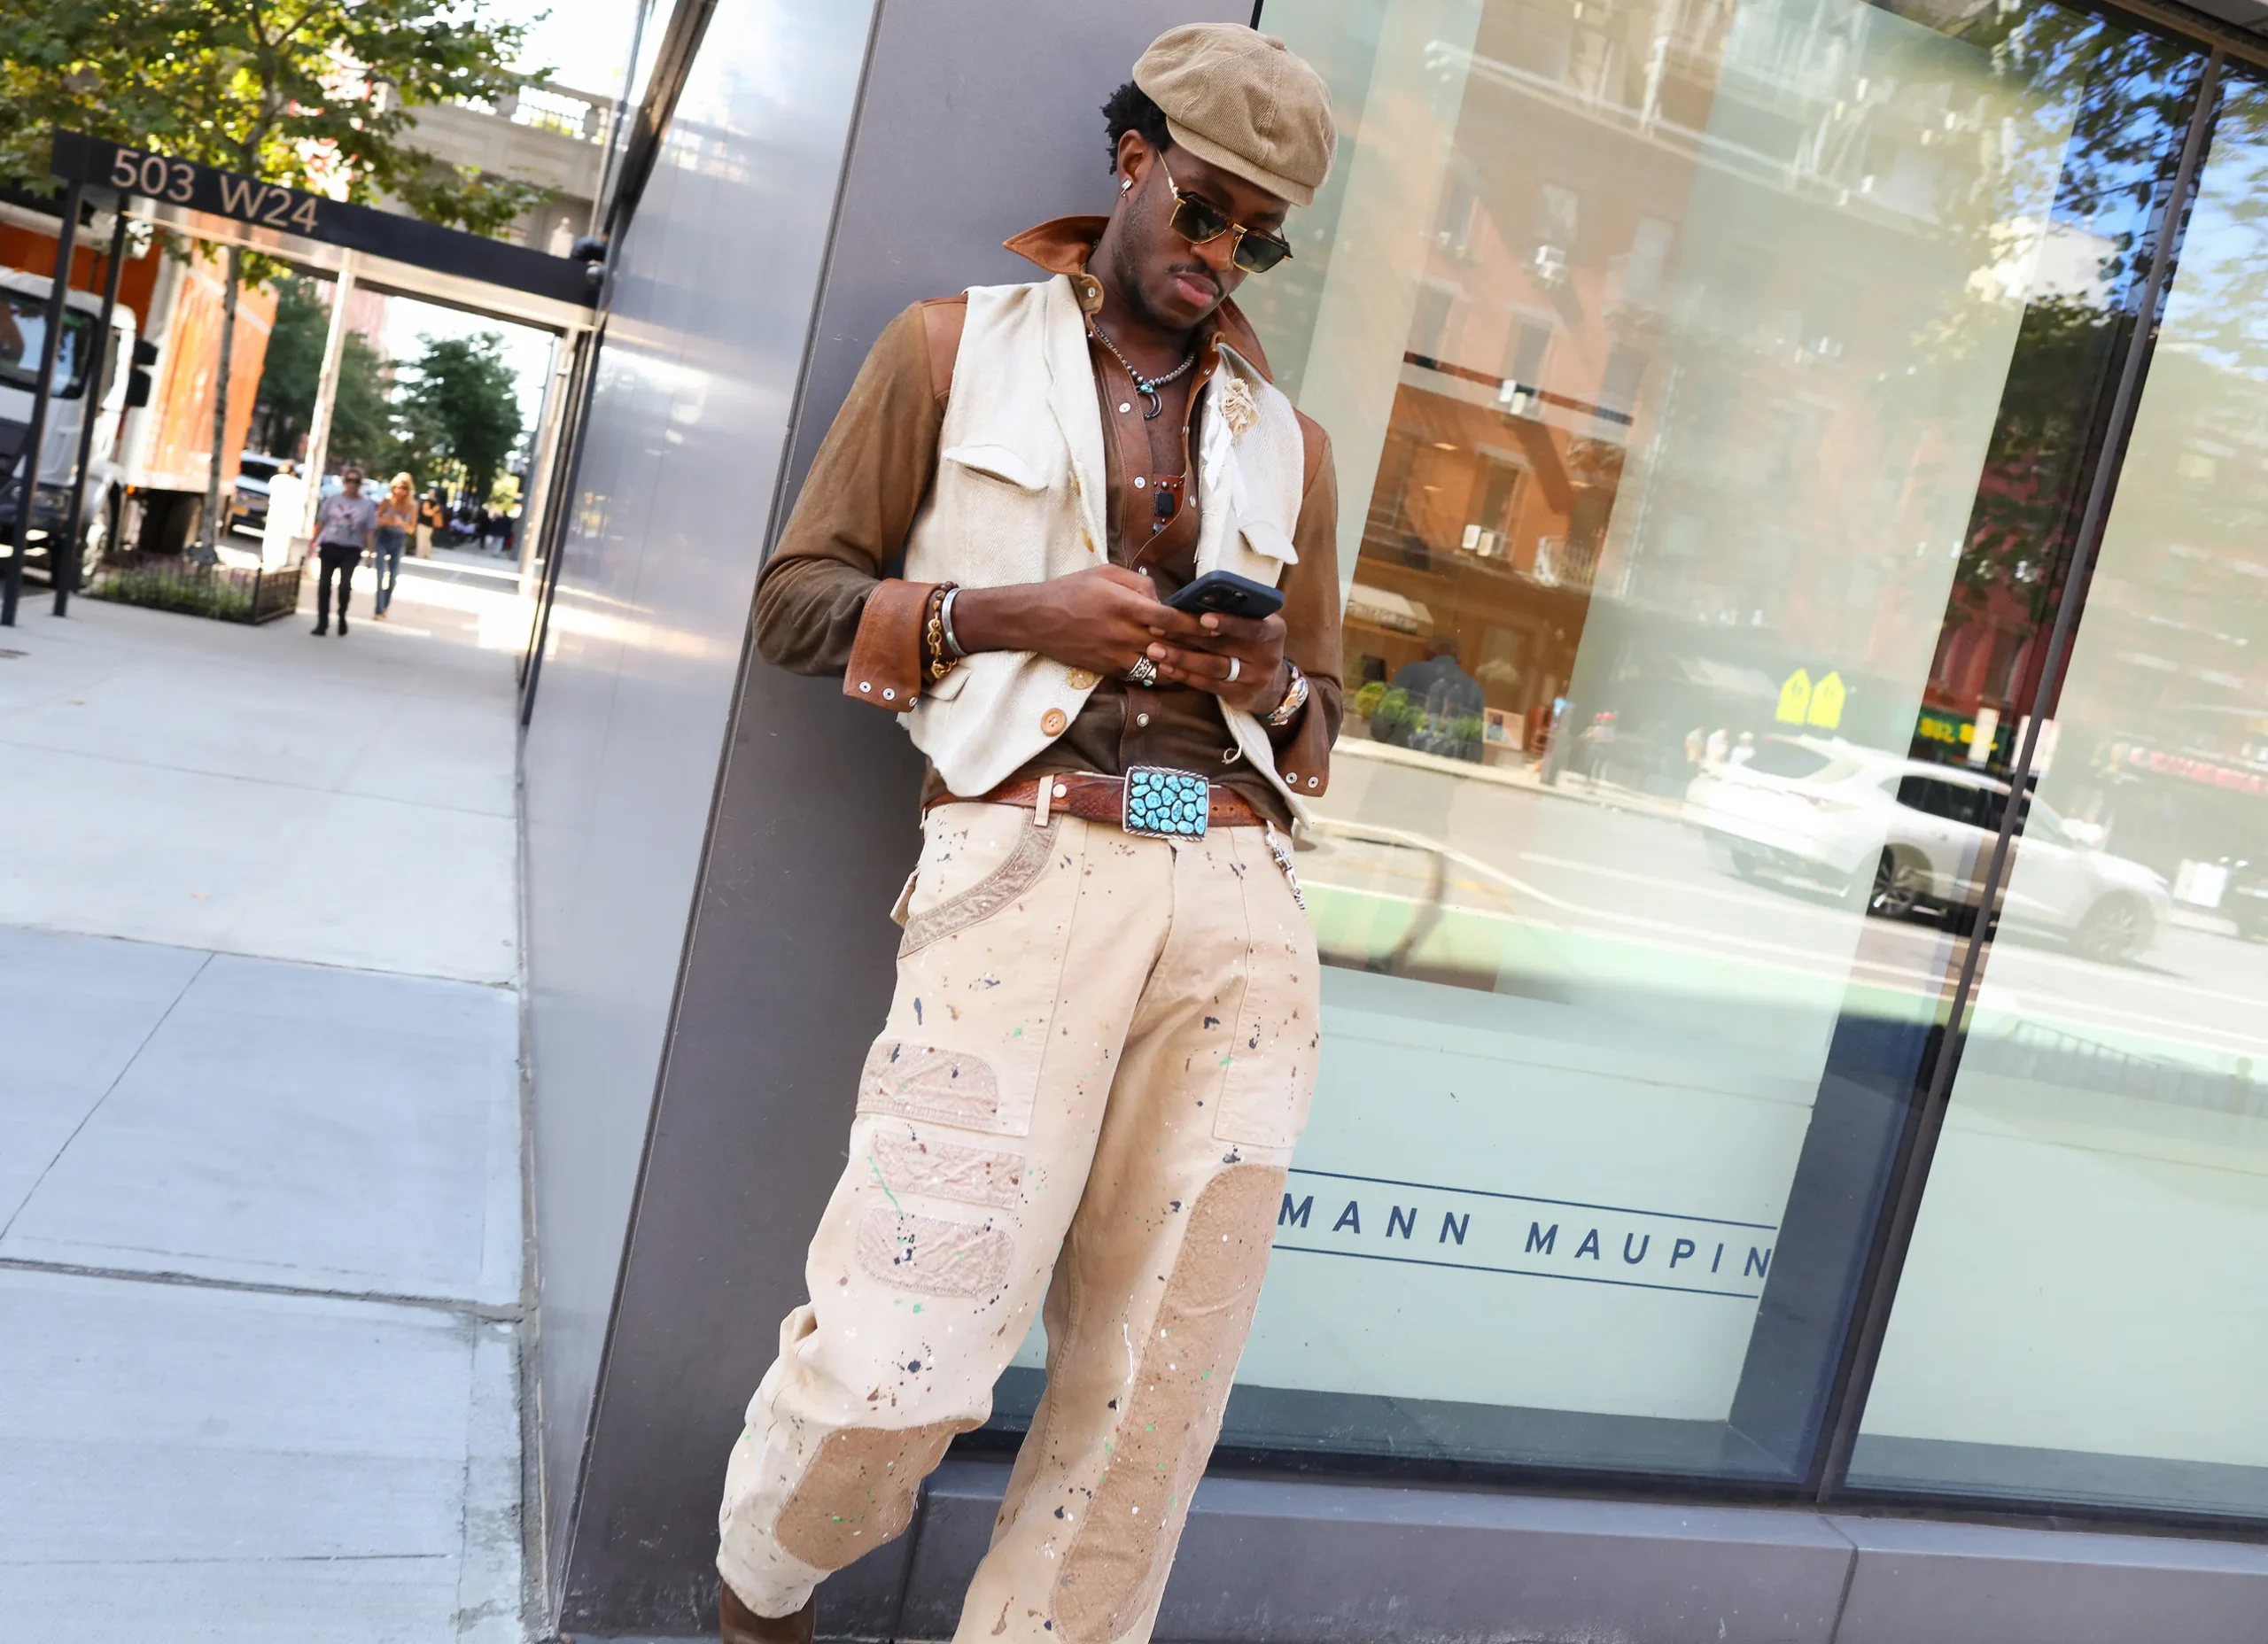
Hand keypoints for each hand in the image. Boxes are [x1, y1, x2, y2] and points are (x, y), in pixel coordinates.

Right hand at [952, 566, 1209, 678]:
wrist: (1035, 619)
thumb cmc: (1071, 591)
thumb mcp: (1105, 573)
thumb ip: (1138, 583)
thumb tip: (1164, 598)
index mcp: (1122, 605)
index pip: (1169, 619)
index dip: (1196, 624)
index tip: (1217, 624)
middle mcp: (1121, 633)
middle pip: (1170, 647)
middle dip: (1197, 648)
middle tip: (1222, 647)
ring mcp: (1115, 655)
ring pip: (1160, 668)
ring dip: (1183, 666)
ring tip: (1206, 664)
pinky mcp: (1109, 669)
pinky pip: (1143, 676)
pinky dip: (1163, 675)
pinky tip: (1179, 671)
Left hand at [1143, 609, 1288, 714]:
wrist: (1273, 684)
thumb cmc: (1252, 641)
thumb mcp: (1253, 623)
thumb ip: (1234, 612)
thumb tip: (1192, 600)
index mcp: (1274, 630)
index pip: (1252, 626)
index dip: (1228, 622)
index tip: (1203, 618)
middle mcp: (1268, 655)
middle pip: (1223, 645)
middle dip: (1187, 636)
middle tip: (1159, 628)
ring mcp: (1255, 678)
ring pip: (1212, 667)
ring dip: (1181, 658)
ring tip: (1155, 650)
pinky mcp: (1240, 695)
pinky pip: (1208, 685)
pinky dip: (1185, 675)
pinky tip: (1165, 667)